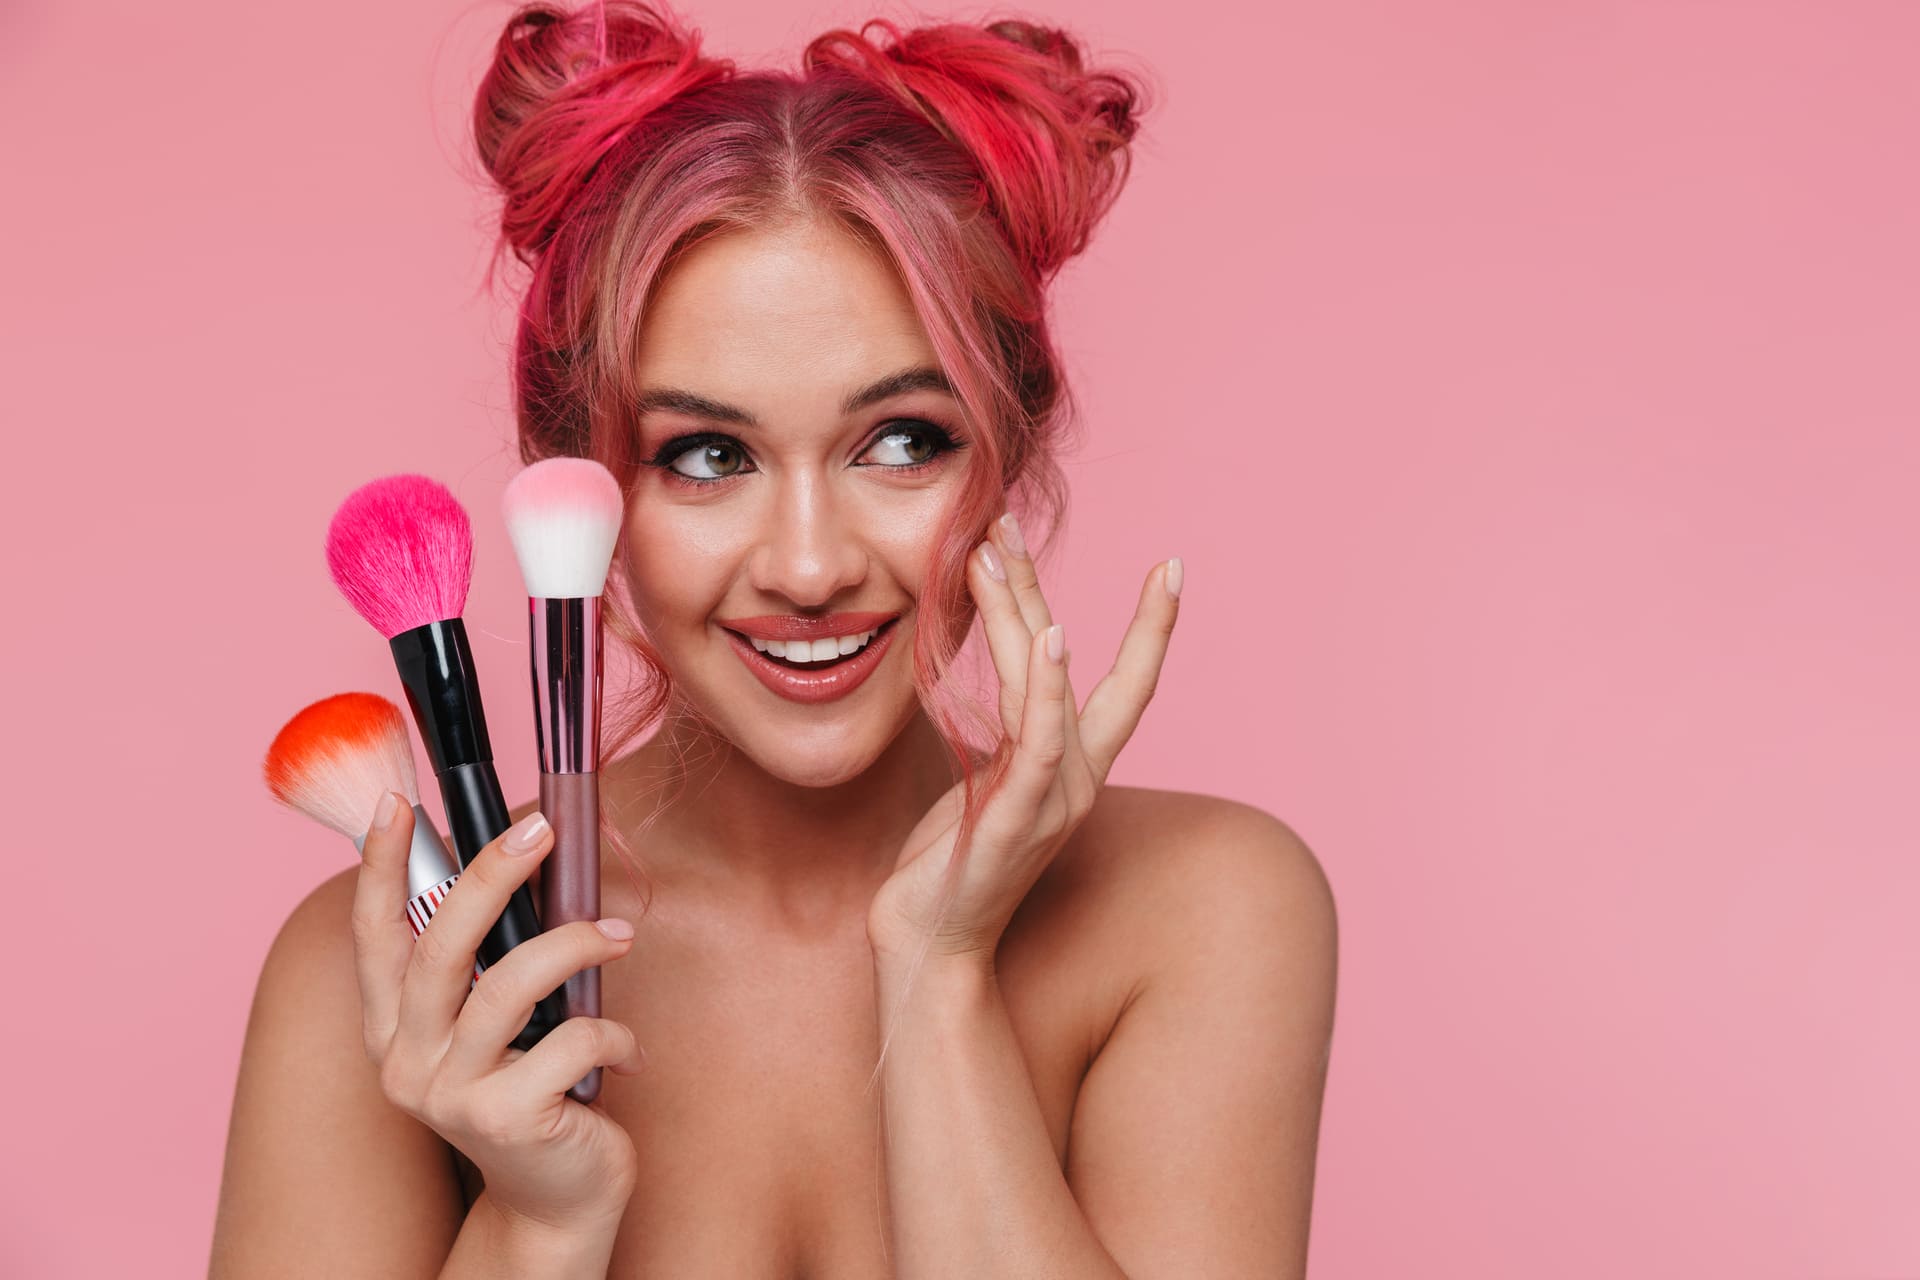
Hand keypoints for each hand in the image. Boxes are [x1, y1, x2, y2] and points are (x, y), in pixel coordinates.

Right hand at [352, 800, 643, 1234]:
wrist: (556, 1204)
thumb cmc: (536, 1093)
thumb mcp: (500, 1027)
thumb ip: (494, 963)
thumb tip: (529, 864)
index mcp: (394, 1028)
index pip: (374, 934)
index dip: (379, 867)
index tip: (397, 803)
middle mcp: (407, 1060)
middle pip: (440, 945)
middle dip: (491, 875)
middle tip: (540, 830)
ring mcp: (451, 1094)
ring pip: (510, 986)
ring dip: (575, 945)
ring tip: (620, 935)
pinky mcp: (506, 1120)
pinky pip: (572, 1041)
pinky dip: (613, 1034)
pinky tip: (627, 1054)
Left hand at [867, 512, 1180, 962]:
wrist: (929, 948)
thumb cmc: (951, 864)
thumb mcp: (986, 785)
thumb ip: (1008, 736)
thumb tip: (1003, 684)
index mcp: (1073, 769)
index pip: (1125, 685)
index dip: (1152, 628)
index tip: (1172, 565)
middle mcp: (1076, 780)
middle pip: (1070, 665)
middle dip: (1037, 587)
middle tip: (1004, 519)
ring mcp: (1050, 803)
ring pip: (1041, 689)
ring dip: (1019, 614)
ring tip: (995, 552)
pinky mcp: (1011, 824)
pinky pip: (1036, 746)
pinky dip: (1044, 690)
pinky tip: (1049, 638)